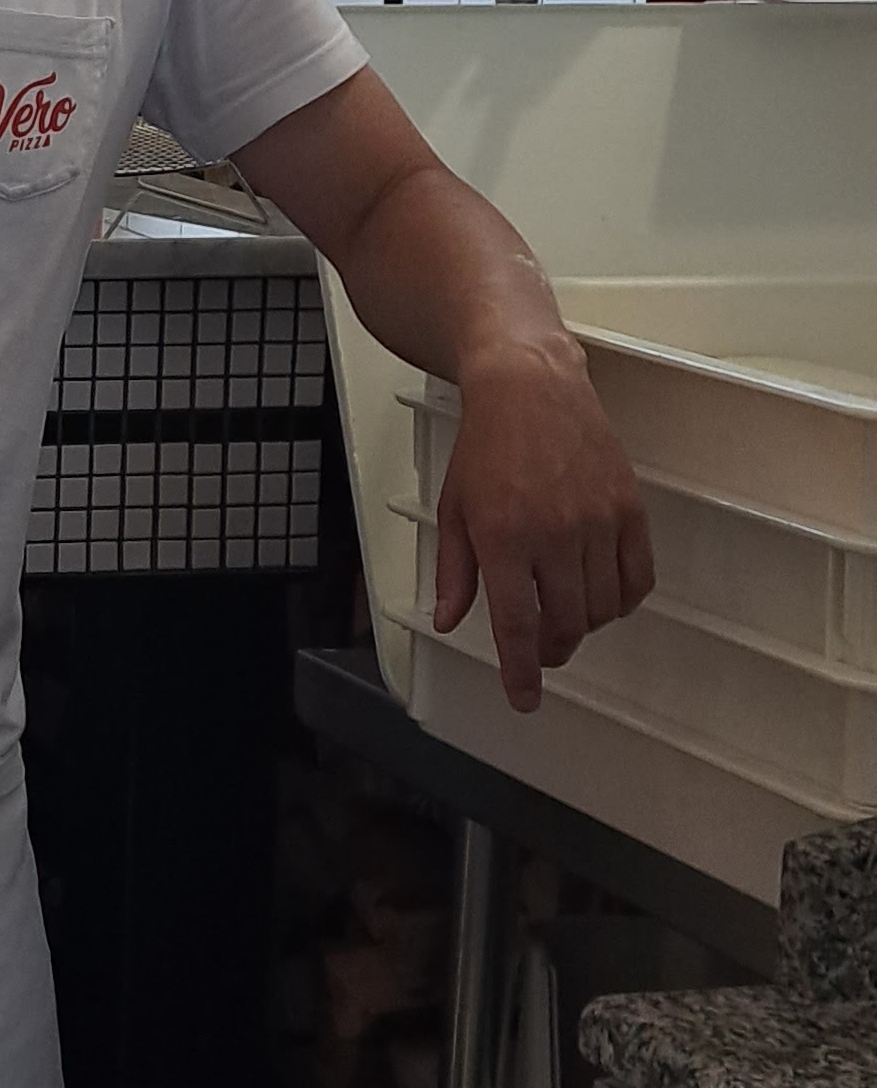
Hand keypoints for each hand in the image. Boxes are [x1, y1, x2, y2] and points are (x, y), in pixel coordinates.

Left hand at [432, 337, 654, 711]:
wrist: (530, 388)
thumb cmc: (485, 446)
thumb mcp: (454, 509)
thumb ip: (455, 572)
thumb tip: (451, 621)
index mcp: (503, 538)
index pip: (517, 625)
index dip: (521, 671)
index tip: (524, 698)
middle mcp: (554, 535)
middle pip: (565, 624)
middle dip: (552, 651)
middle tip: (540, 653)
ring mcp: (597, 522)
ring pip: (602, 608)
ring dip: (584, 626)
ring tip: (565, 616)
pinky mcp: (629, 509)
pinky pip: (637, 578)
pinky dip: (622, 600)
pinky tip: (603, 596)